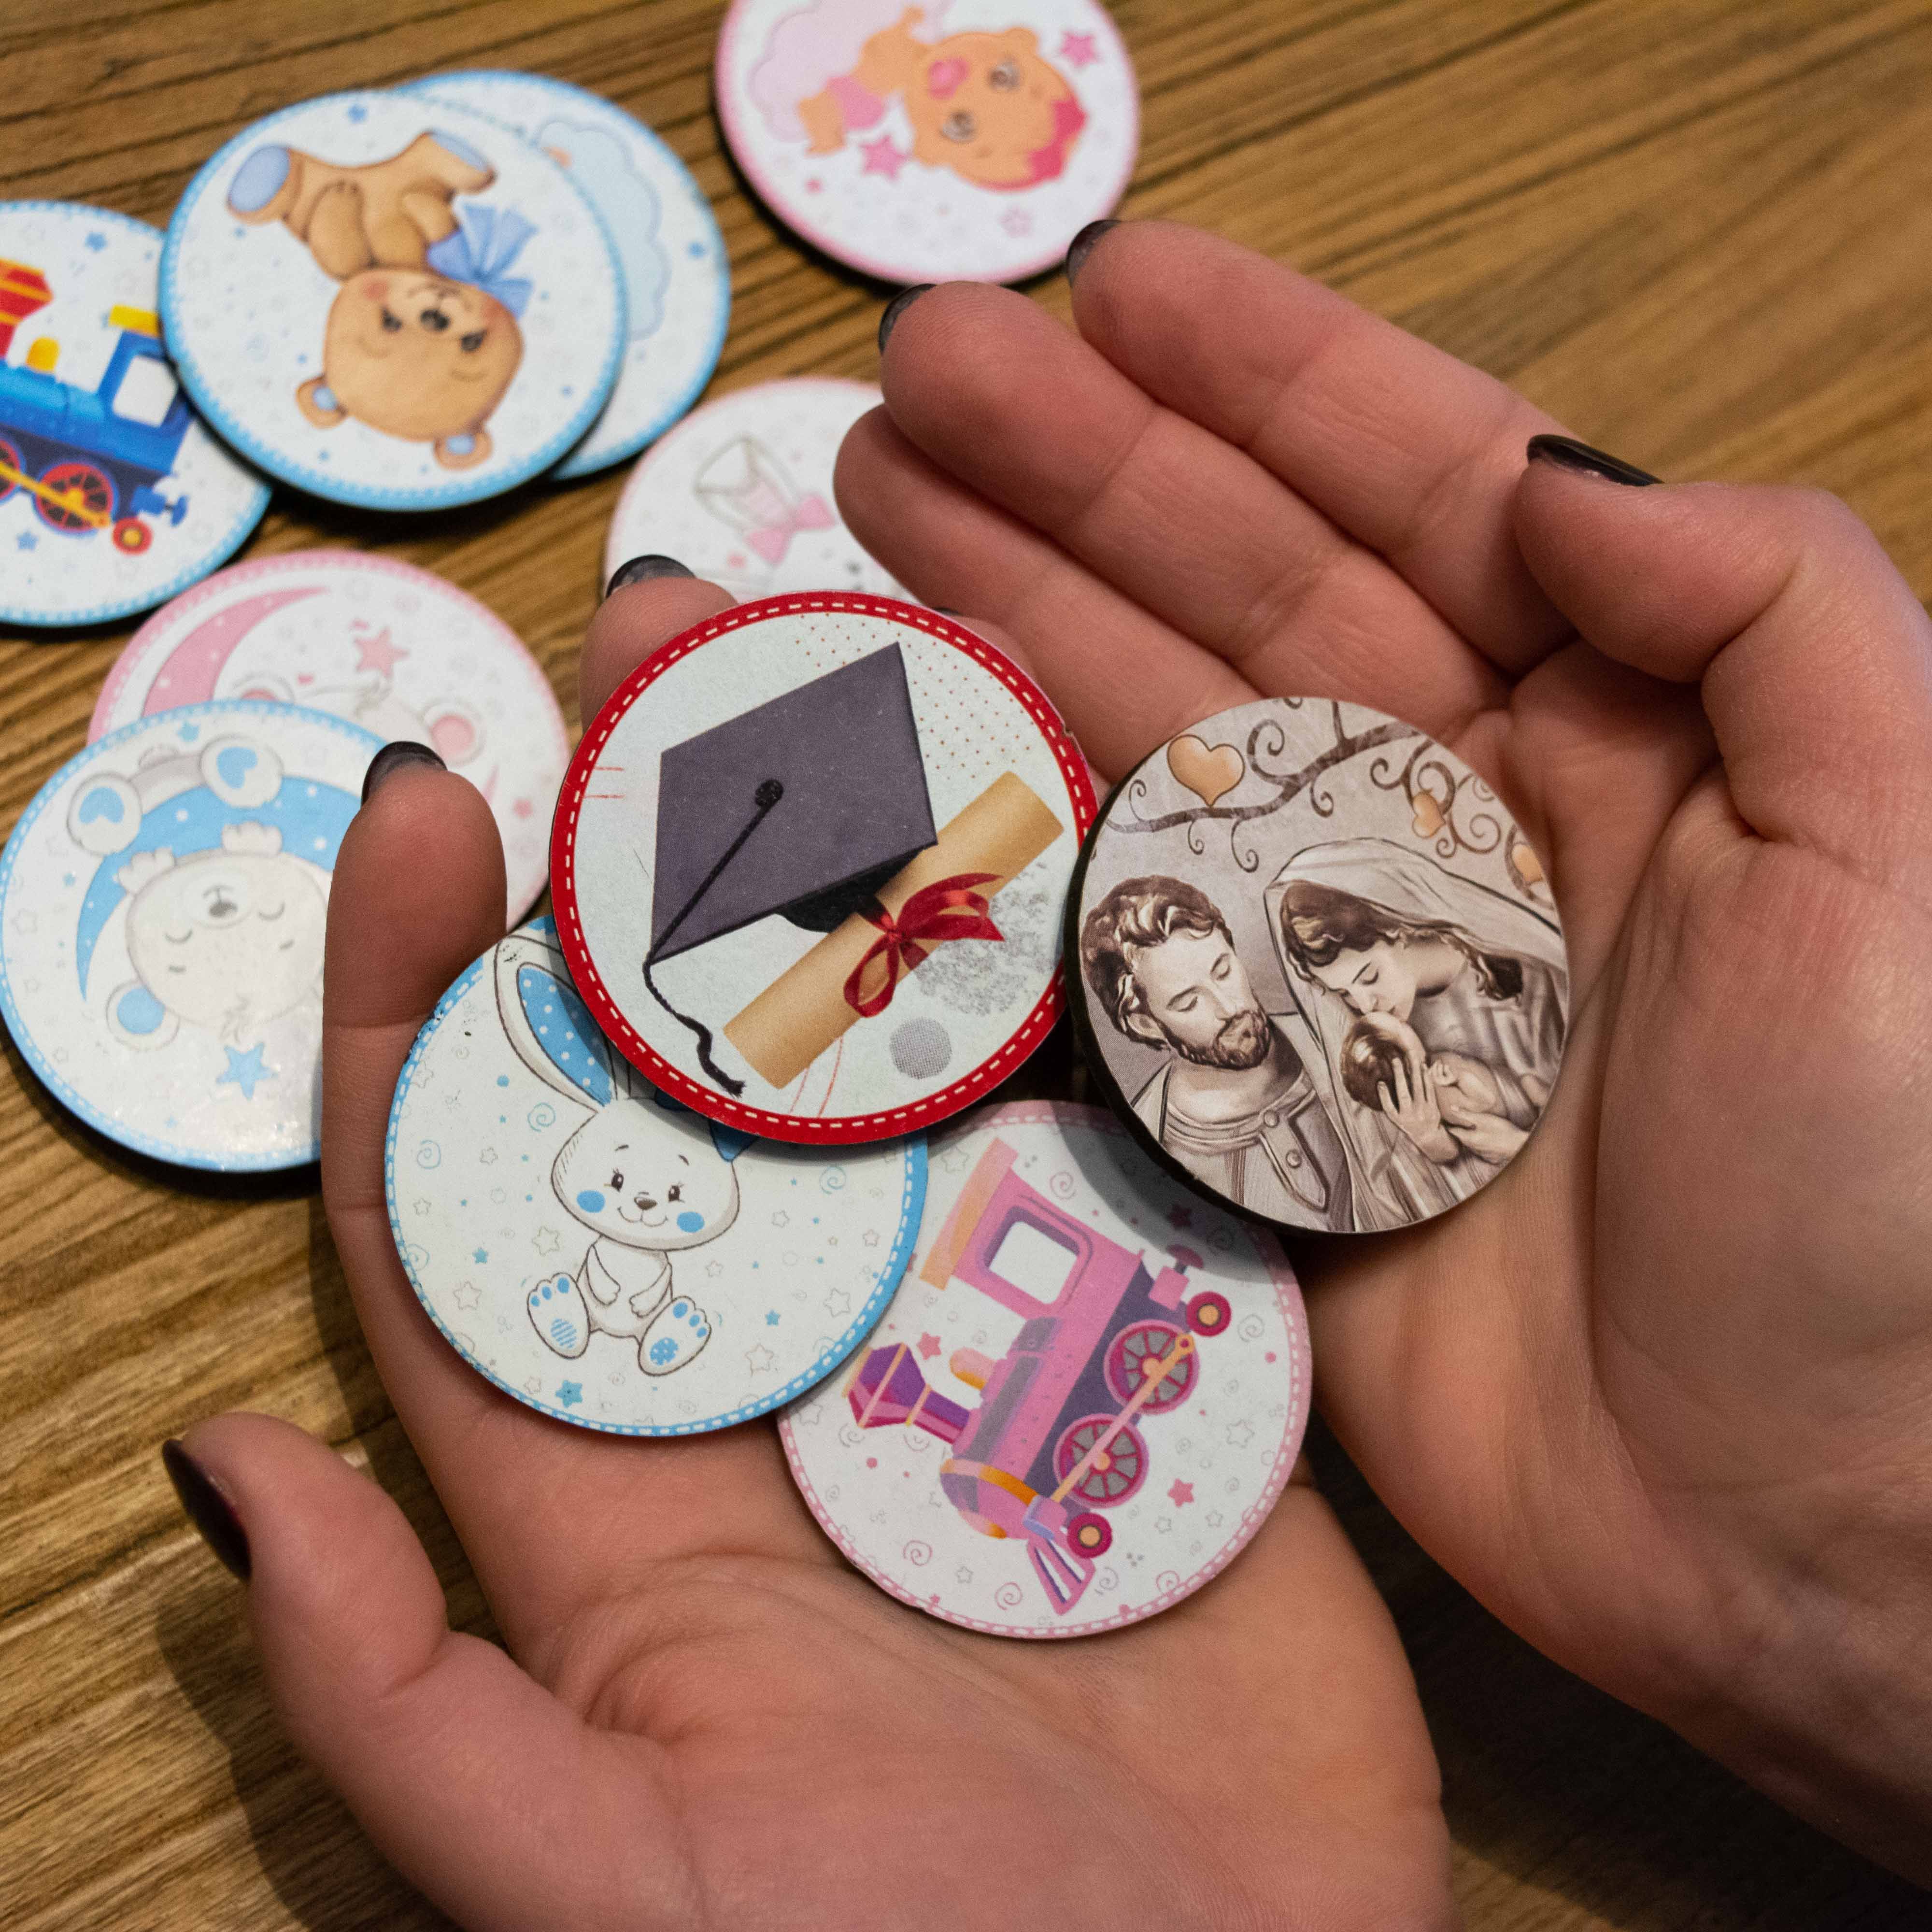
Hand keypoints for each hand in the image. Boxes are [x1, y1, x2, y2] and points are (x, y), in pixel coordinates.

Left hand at [164, 582, 1454, 1930]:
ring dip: (880, 883)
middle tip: (660, 650)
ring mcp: (985, 1336)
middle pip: (700, 1074)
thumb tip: (213, 1473)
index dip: (434, 990)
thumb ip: (404, 1690)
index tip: (436, 803)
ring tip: (874, 688)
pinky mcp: (1162, 1345)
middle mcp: (796, 1367)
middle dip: (663, 859)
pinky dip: (1100, 1001)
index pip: (481, 1187)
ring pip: (907, 1067)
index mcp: (628, 1476)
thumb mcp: (596, 1876)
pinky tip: (1095, 848)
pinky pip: (1116, 1139)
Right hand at [838, 223, 1931, 1882]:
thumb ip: (1774, 615)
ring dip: (1013, 620)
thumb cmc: (1897, 1196)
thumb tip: (1561, 480)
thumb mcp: (1912, 848)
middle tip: (925, 376)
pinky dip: (1002, 847)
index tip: (1121, 288)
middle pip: (1243, 602)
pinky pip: (1104, 946)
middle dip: (1083, 476)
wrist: (1807, 1528)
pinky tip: (905, 746)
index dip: (1270, 383)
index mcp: (1622, 729)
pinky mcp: (1246, 1104)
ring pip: (1147, 747)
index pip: (1426, 501)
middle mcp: (1459, 822)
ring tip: (874, 507)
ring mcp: (1331, 963)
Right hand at [1376, 1051, 1457, 1162]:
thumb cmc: (1407, 1122)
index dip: (1384, 1095)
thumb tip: (1381, 1084)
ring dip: (1415, 1072)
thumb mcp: (1395, 1117)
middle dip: (1400, 1075)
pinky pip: (1430, 1089)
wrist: (1428, 1135)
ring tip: (1411, 1057)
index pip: (1389, 1105)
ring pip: (1418, 1088)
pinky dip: (1426, 1077)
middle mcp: (1411, 1114)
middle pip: (1404, 1092)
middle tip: (1396, 1059)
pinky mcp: (1434, 1106)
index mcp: (1399, 1117)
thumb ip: (1387, 1102)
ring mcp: (1423, 1110)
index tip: (1380, 1082)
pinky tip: (1423, 1066)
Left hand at [1437, 1110, 1525, 1167]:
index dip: (1449, 1126)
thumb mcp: (1483, 1119)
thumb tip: (1452, 1108)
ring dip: (1470, 1139)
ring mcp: (1483, 1155)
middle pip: (1462, 1139)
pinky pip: (1482, 1151)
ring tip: (1470, 1131)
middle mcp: (1474, 1149)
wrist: (1520, 1145)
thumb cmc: (1502, 1130)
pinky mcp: (1492, 1157)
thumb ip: (1467, 1114)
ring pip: (1472, 1146)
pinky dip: (1481, 1145)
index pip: (1454, 1132)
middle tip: (1456, 1125)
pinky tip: (1486, 1140)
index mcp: (1469, 1139)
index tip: (1445, 1122)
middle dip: (1459, 1132)